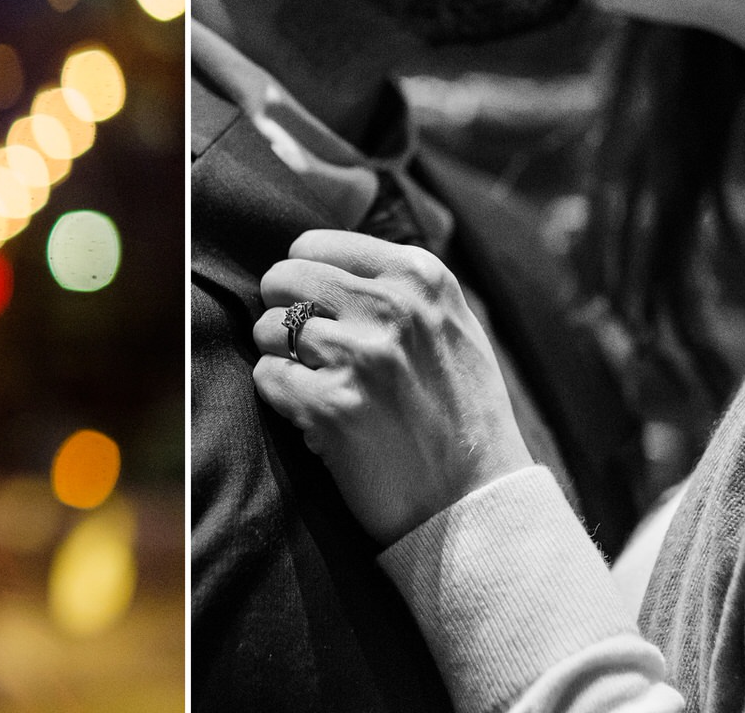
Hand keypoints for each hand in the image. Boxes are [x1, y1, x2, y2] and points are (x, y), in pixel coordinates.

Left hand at [253, 229, 532, 546]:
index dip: (303, 280)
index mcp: (420, 276)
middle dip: (283, 312)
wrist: (477, 501)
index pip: (312, 245)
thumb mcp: (450, 324)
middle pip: (281, 278)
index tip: (317, 310)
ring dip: (282, 359)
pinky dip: (281, 398)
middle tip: (307, 349)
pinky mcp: (332, 406)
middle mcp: (392, 306)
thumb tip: (320, 260)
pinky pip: (266, 378)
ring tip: (319, 384)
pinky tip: (315, 415)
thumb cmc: (461, 413)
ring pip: (267, 328)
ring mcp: (361, 355)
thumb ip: (397, 286)